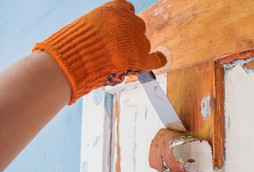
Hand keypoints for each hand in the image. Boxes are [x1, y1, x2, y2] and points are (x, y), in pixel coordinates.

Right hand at [33, 0, 166, 103]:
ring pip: (143, 45)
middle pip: (137, 28)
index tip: (117, 31)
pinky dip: (159, 59)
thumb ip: (101, 27)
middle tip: (114, 51)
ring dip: (134, 52)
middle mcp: (131, 21)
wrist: (76, 58)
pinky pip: (155, 59)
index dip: (123, 24)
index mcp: (116, 8)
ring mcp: (138, 40)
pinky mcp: (141, 59)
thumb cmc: (73, 44)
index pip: (127, 11)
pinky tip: (161, 58)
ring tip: (115, 62)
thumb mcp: (86, 24)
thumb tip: (107, 40)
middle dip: (129, 38)